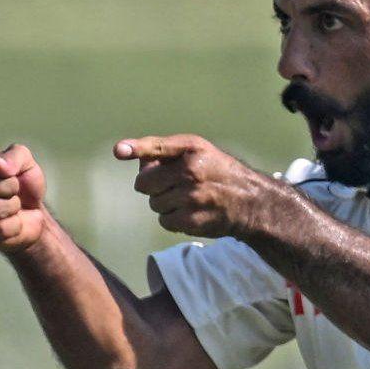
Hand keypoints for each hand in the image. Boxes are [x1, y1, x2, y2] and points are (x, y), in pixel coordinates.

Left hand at [114, 134, 272, 238]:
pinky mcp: (192, 220)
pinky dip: (173, 219)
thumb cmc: (217, 172)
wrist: (250, 201)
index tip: (118, 150)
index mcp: (192, 149)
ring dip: (164, 204)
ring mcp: (192, 197)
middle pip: (144, 183)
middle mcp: (192, 171)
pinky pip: (164, 221)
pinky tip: (191, 212)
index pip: (157, 147)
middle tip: (173, 185)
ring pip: (154, 204)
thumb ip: (163, 151)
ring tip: (188, 199)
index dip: (136, 148)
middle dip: (152, 186)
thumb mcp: (198, 151)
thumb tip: (128, 154)